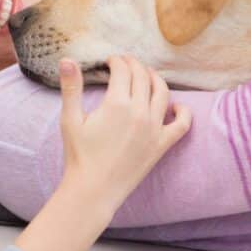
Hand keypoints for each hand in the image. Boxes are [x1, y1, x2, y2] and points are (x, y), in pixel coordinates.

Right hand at [58, 55, 190, 210]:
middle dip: (134, 65)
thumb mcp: (70, 120)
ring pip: (163, 92)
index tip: (110, 61)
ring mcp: (154, 129)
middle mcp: (140, 112)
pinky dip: (183, 112)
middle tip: (126, 63)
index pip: (123, 70)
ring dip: (155, 79)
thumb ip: (71, 87)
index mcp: (117, 104)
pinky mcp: (162, 145)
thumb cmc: (79, 156)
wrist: (93, 190)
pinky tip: (176, 106)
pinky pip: (182, 124)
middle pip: (143, 77)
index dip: (117, 61)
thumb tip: (67, 60)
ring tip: (147, 75)